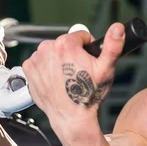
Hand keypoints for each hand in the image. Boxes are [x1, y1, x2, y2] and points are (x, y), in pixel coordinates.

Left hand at [22, 22, 125, 136]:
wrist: (71, 117)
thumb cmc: (88, 95)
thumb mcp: (106, 69)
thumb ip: (113, 46)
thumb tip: (117, 28)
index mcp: (66, 44)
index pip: (81, 36)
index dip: (88, 48)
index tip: (88, 62)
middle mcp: (47, 48)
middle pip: (65, 44)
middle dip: (72, 55)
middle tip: (78, 73)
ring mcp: (36, 59)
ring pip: (52, 53)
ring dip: (58, 61)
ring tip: (66, 78)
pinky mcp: (29, 70)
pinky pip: (40, 62)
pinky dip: (46, 69)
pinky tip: (55, 81)